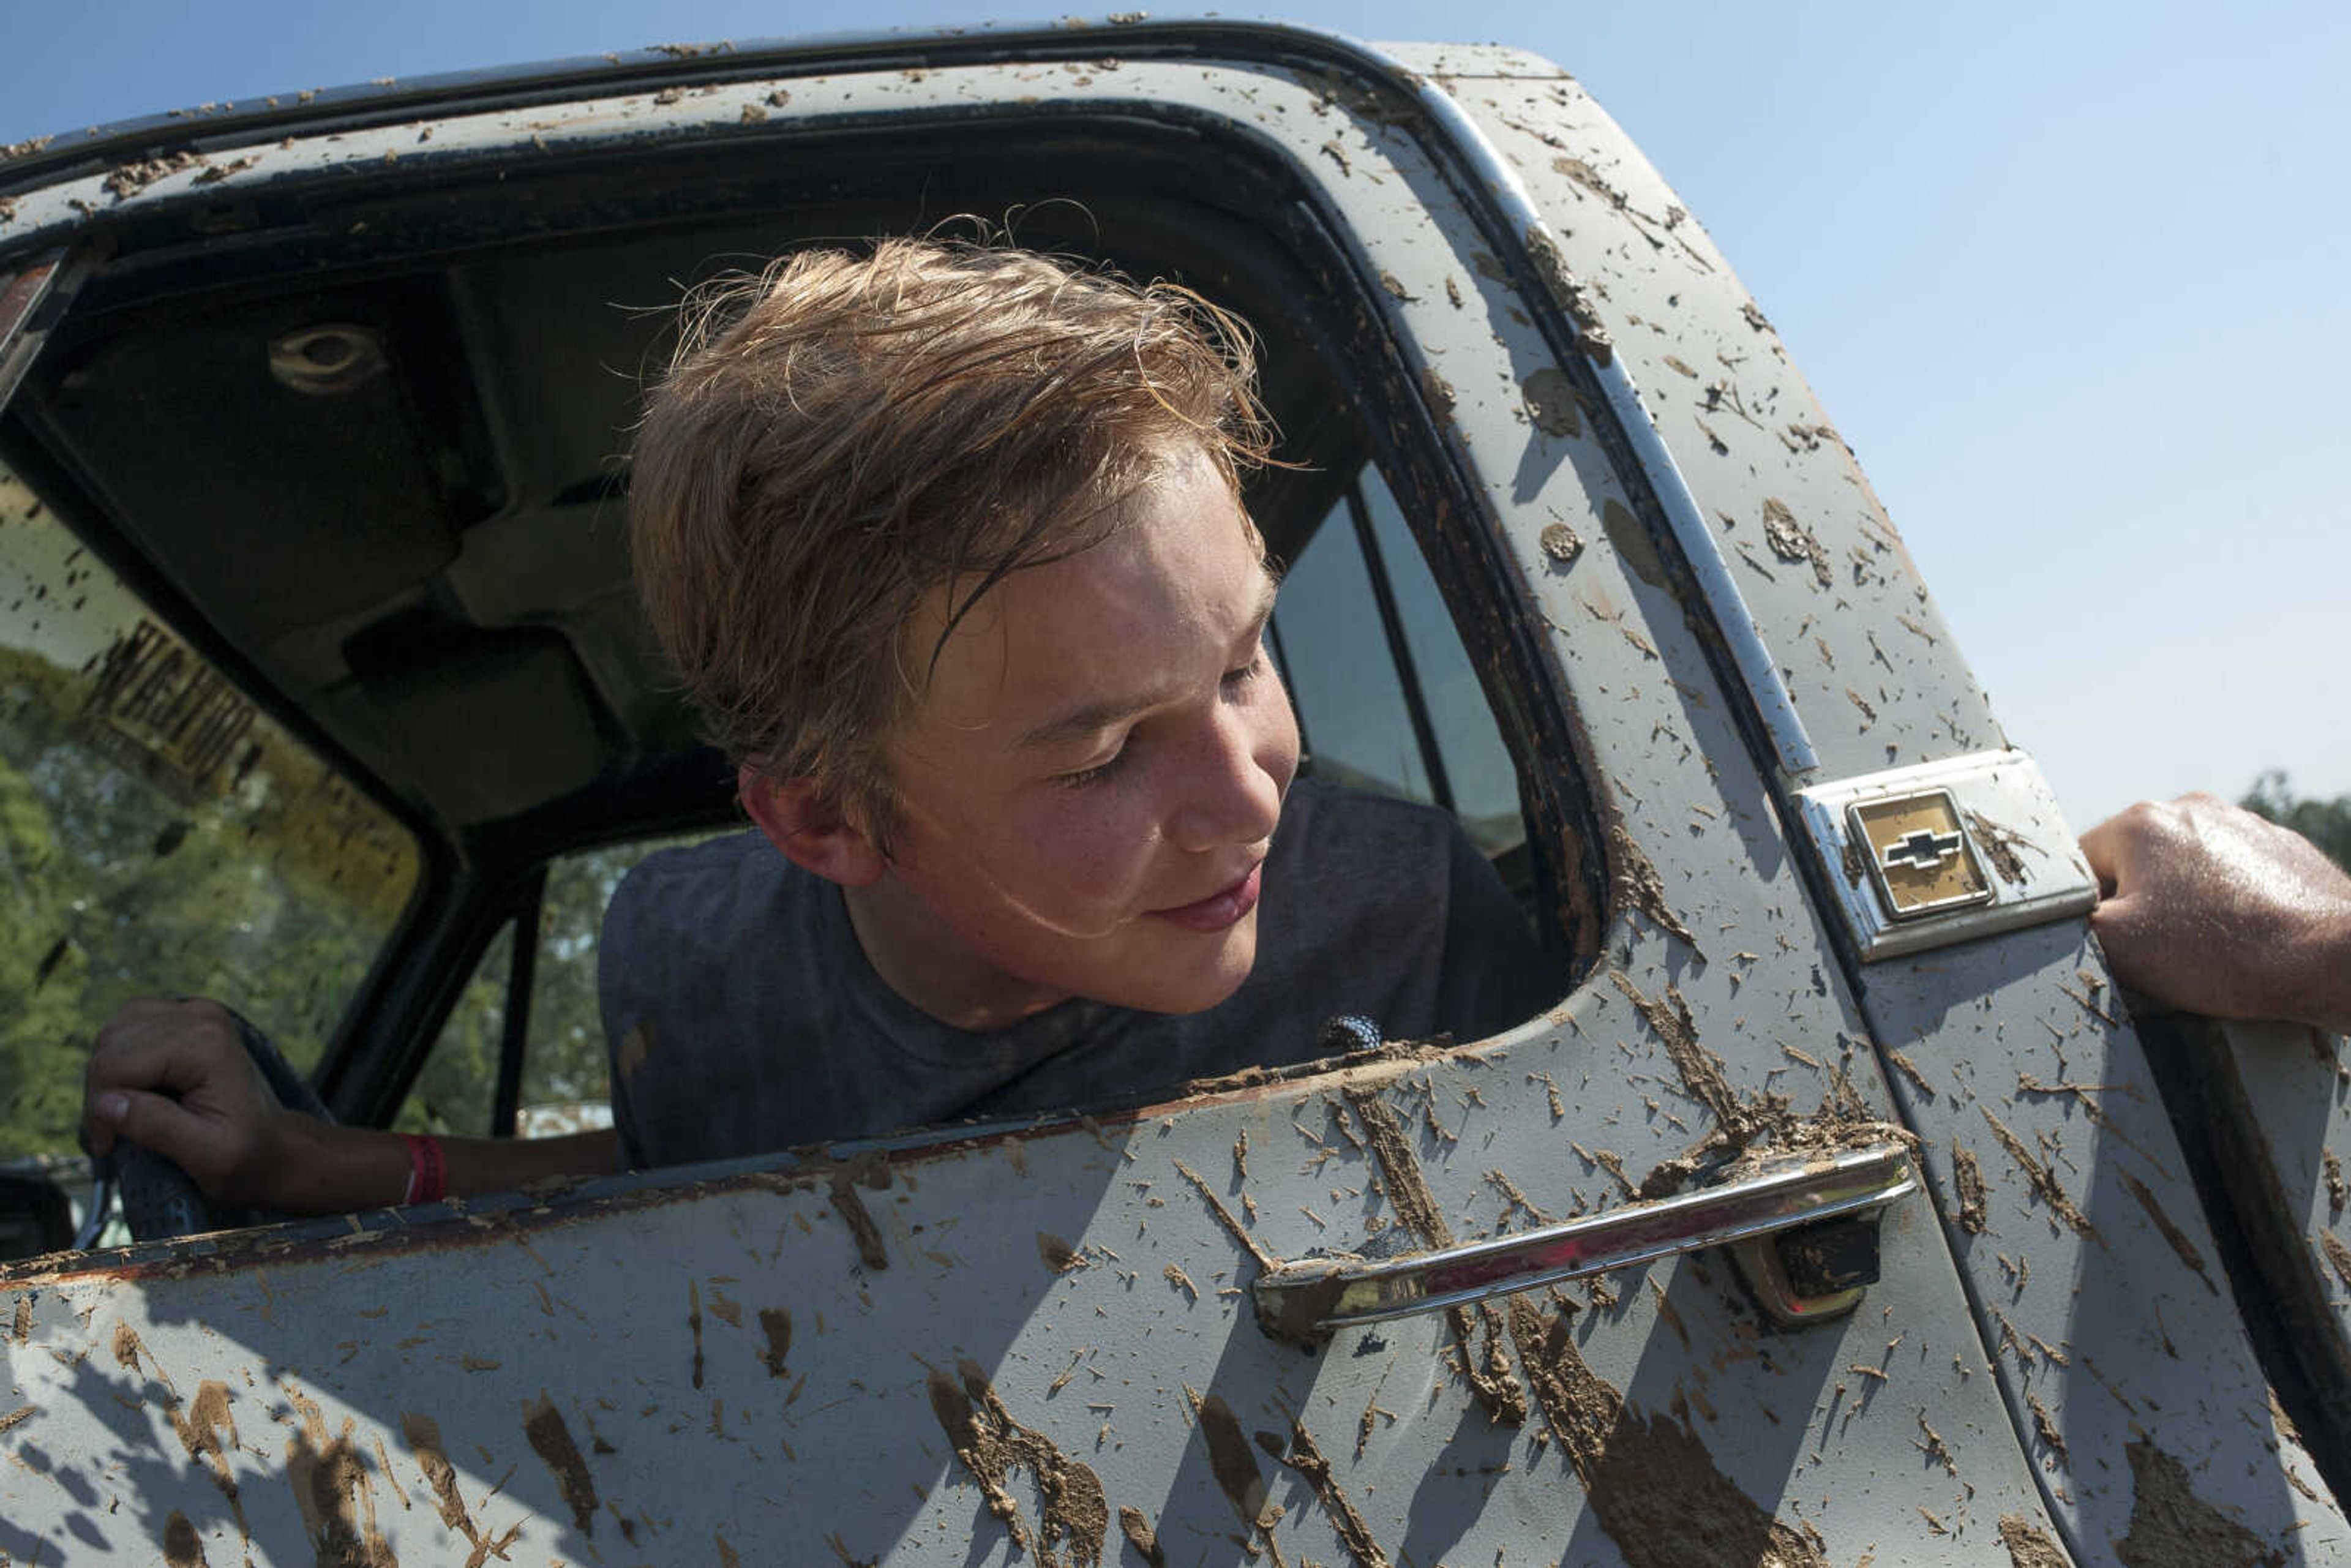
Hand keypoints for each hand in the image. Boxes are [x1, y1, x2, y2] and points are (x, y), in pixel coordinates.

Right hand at [83, 998, 305, 1208]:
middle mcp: (199, 1015)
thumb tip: (106, 1104)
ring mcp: (192, 1011)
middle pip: (109, 1047)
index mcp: (206, 1043)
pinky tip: (136, 1091)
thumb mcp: (206, 1155)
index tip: (109, 1147)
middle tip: (114, 1135)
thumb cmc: (246, 1155)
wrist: (273, 1144)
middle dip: (102, 1094)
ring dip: (108, 1078)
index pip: (115, 1065)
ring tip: (127, 1114)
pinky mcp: (183, 1018)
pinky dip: (119, 1061)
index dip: (99, 1110)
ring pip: (111, 1035)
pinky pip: (126, 1030)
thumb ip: (157, 1126)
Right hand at [2082, 794, 2350, 1033]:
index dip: (2085, 910)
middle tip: (2159, 952)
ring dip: (2184, 904)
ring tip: (2206, 949)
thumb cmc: (2226, 952)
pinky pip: (2234, 877)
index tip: (2111, 943)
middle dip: (2139, 905)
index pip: (2080, 863)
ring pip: (2186, 869)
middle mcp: (2190, 810)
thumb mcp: (2118, 948)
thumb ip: (2072, 926)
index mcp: (2141, 822)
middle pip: (2134, 864)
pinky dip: (2230, 905)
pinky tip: (2241, 940)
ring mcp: (2243, 826)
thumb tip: (2065, 921)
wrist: (2334, 959)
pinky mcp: (2285, 850)